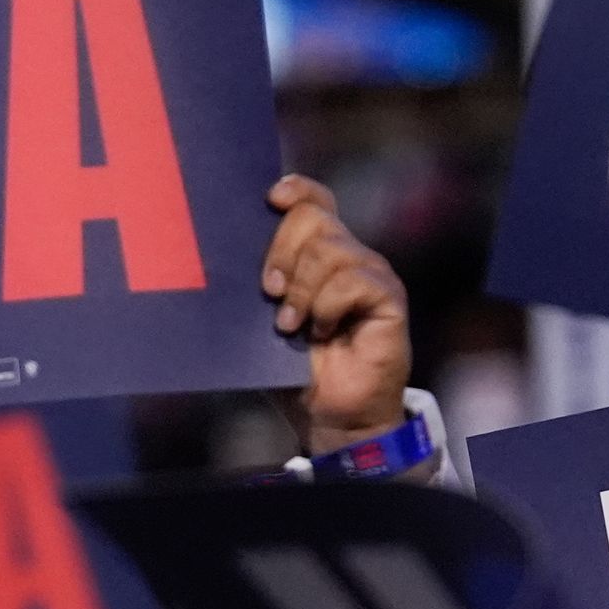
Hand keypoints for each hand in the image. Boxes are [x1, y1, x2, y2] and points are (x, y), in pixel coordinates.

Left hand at [259, 177, 412, 445]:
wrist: (329, 417)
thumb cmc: (294, 371)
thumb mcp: (262, 325)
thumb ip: (257, 288)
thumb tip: (219, 257)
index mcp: (318, 255)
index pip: (315, 201)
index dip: (296, 191)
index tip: (271, 198)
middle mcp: (348, 256)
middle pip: (313, 218)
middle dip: (280, 250)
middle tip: (268, 292)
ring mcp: (370, 274)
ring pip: (329, 249)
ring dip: (301, 289)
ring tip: (290, 325)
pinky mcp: (389, 297)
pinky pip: (353, 279)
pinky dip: (327, 305)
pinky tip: (321, 331)